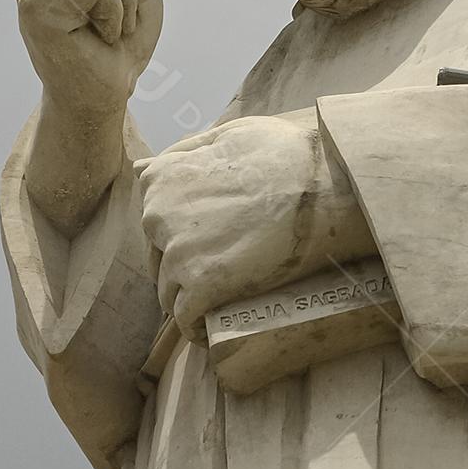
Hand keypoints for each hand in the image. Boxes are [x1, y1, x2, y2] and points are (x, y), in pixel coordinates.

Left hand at [137, 114, 372, 336]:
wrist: (324, 184)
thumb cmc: (286, 155)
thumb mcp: (228, 135)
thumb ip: (184, 153)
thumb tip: (143, 167)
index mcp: (161, 180)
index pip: (155, 224)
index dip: (179, 239)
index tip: (206, 247)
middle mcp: (158, 216)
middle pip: (160, 259)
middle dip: (182, 271)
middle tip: (220, 276)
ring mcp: (178, 253)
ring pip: (169, 293)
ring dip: (188, 302)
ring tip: (218, 306)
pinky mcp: (202, 286)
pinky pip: (186, 320)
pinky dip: (196, 330)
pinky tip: (210, 334)